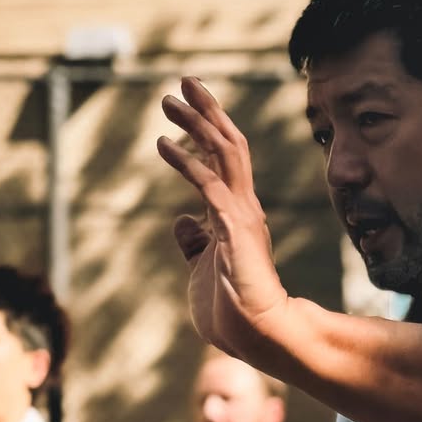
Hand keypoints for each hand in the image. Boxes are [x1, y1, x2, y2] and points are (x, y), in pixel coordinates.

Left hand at [157, 77, 287, 358]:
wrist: (258, 337)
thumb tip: (182, 221)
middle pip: (227, 145)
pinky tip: (164, 146)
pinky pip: (209, 186)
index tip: (186, 105)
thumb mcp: (204, 268)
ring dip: (196, 125)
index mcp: (237, 215)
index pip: (226, 160)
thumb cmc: (232, 311)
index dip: (207, 129)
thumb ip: (195, 243)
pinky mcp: (235, 229)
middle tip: (183, 83)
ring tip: (169, 102)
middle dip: (206, 112)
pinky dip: (187, 162)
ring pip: (223, 155)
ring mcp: (242, 216)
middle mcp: (244, 208)